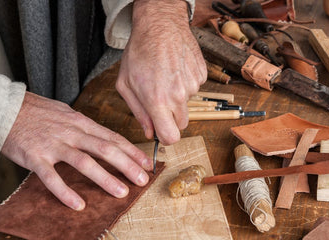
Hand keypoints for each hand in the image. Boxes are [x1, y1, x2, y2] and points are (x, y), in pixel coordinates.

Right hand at [1, 92, 151, 209]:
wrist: (4, 107)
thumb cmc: (37, 112)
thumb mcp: (66, 113)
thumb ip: (85, 126)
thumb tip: (104, 137)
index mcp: (81, 122)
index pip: (112, 137)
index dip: (132, 151)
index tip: (147, 163)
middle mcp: (71, 132)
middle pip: (105, 149)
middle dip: (127, 165)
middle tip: (142, 180)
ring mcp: (54, 144)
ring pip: (84, 162)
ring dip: (105, 178)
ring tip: (121, 192)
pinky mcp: (35, 157)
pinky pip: (52, 177)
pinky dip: (65, 192)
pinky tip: (78, 205)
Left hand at [116, 0, 206, 144]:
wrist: (160, 24)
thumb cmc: (139, 51)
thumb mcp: (126, 83)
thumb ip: (138, 112)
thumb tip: (149, 132)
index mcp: (158, 101)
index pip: (171, 137)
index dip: (165, 136)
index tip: (161, 129)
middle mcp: (178, 96)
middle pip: (181, 124)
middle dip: (171, 117)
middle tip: (160, 100)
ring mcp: (193, 85)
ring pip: (188, 104)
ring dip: (178, 97)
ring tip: (165, 77)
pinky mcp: (202, 75)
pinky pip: (195, 88)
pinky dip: (186, 83)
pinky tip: (175, 69)